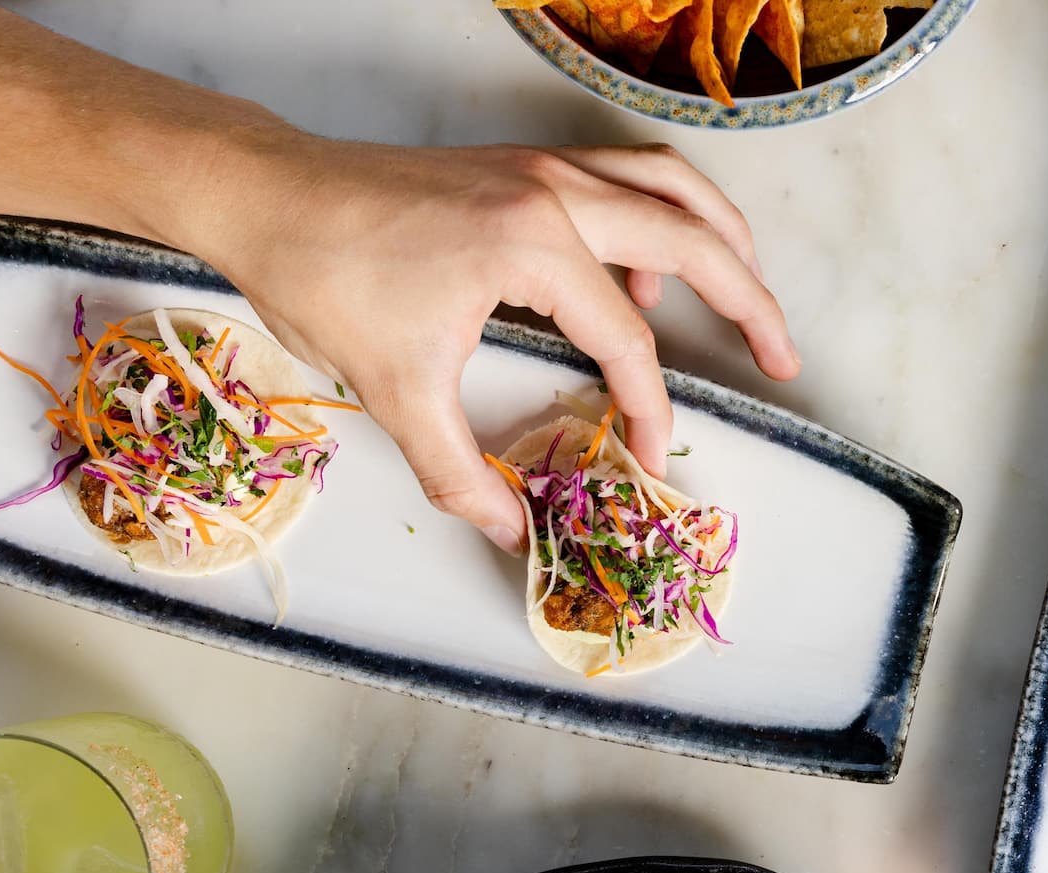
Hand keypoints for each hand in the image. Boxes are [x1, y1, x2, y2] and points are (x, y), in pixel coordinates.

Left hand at [196, 136, 797, 552]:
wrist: (263, 195)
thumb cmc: (324, 278)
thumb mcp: (395, 389)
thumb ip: (461, 470)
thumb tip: (512, 531)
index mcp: (534, 244)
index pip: (627, 338)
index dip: (649, 408)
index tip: (650, 458)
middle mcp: (554, 192)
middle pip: (693, 237)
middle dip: (750, 300)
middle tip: (784, 356)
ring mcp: (541, 168)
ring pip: (669, 184)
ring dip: (722, 235)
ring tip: (752, 290)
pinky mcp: (521, 165)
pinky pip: (623, 178)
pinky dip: (659, 216)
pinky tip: (644, 274)